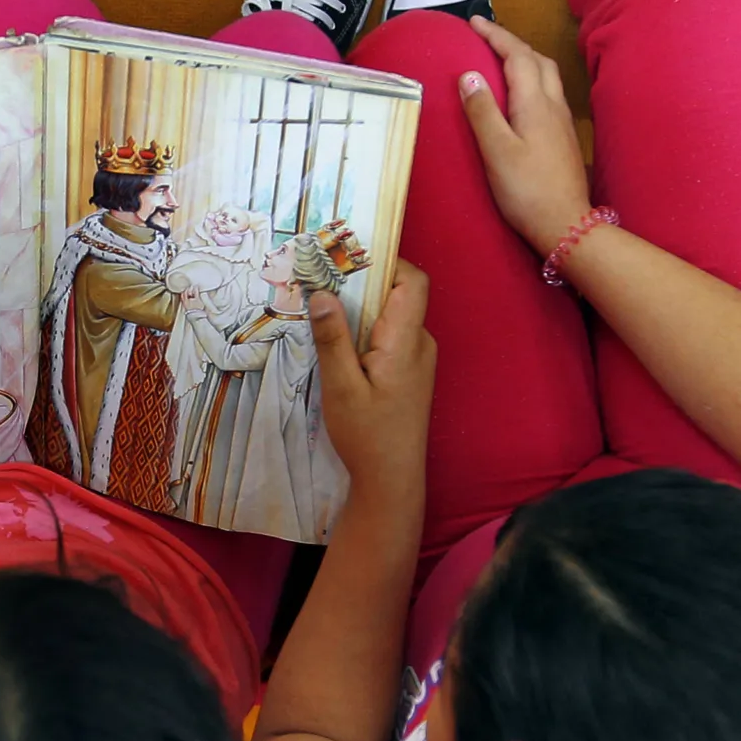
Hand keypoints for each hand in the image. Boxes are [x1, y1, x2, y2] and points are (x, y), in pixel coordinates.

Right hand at [308, 259, 434, 500]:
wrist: (392, 481)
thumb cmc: (367, 435)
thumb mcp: (340, 387)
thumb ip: (332, 338)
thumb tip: (321, 292)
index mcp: (407, 341)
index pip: (412, 281)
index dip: (385, 261)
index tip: (346, 259)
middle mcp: (420, 344)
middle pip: (399, 294)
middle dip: (362, 284)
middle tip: (321, 282)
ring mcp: (418, 359)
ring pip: (392, 316)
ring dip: (360, 311)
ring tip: (323, 312)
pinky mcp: (410, 373)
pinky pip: (390, 337)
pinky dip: (365, 332)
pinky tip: (338, 346)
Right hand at [460, 17, 593, 254]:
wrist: (566, 224)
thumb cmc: (527, 190)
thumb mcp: (496, 151)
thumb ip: (482, 111)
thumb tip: (469, 75)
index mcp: (535, 103)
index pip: (517, 56)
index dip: (496, 35)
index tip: (475, 22)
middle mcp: (553, 105)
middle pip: (537, 60)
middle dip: (512, 43)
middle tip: (487, 38)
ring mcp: (562, 122)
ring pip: (547, 76)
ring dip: (525, 60)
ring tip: (501, 59)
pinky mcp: (563, 137)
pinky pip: (548, 93)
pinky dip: (531, 80)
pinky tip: (520, 95)